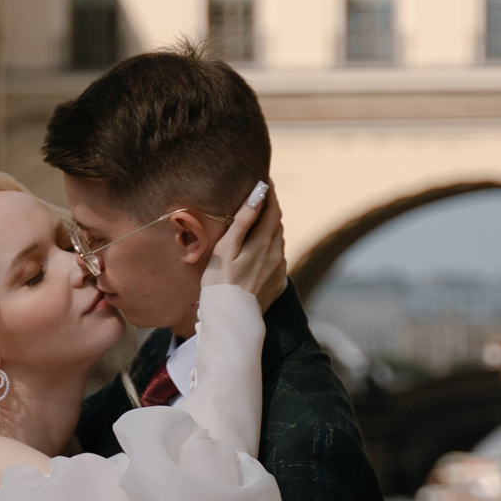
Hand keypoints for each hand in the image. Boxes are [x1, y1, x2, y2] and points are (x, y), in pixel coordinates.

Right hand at [203, 183, 286, 307]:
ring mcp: (279, 269)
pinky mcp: (278, 283)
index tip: (265, 181)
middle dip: (270, 210)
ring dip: (270, 230)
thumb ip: (243, 221)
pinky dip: (269, 249)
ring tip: (256, 225)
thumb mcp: (226, 249)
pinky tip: (257, 253)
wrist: (232, 320)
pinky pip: (277, 259)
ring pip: (278, 241)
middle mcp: (277, 253)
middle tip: (259, 199)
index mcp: (264, 242)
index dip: (270, 194)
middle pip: (277, 224)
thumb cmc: (220, 283)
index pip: (273, 209)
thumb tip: (257, 195)